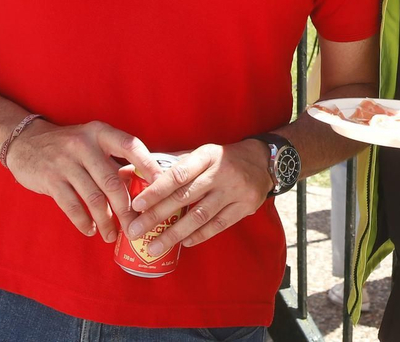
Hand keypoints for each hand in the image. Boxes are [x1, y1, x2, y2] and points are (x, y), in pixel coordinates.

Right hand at [3, 119, 160, 241]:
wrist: (25, 142)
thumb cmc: (68, 146)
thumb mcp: (92, 141)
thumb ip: (113, 158)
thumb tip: (146, 183)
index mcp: (101, 133)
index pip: (131, 146)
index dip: (148, 166)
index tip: (162, 186)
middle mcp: (85, 145)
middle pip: (113, 182)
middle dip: (127, 209)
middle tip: (136, 227)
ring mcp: (66, 162)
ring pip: (93, 198)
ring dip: (106, 221)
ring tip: (111, 235)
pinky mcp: (50, 179)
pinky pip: (72, 206)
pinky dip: (83, 222)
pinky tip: (91, 230)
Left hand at [127, 140, 272, 253]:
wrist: (265, 161)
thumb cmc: (223, 158)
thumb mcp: (202, 153)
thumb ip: (173, 163)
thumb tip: (134, 170)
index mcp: (207, 156)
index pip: (178, 174)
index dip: (157, 190)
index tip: (137, 205)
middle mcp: (221, 173)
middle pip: (185, 197)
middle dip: (157, 216)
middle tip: (136, 231)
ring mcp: (235, 191)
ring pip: (200, 215)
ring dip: (174, 233)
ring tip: (154, 247)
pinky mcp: (245, 206)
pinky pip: (219, 224)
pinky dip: (199, 235)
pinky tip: (183, 243)